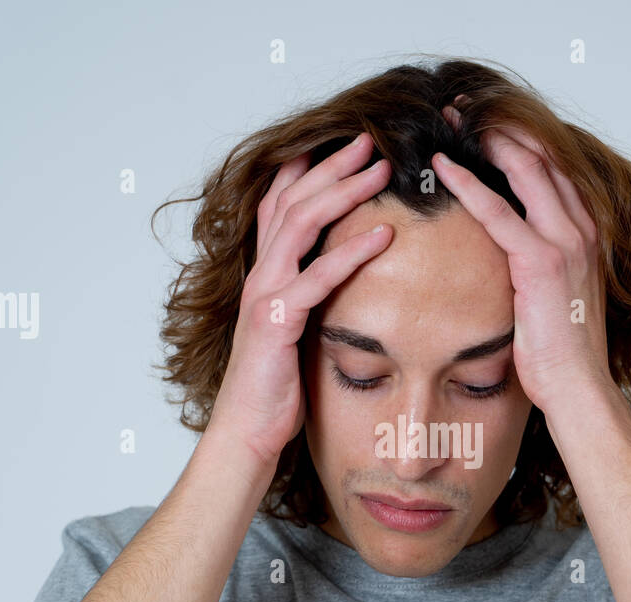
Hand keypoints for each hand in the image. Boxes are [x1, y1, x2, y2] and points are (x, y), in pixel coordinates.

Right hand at [206, 132, 392, 465]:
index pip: (279, 205)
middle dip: (331, 165)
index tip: (338, 143)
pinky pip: (316, 278)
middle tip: (369, 141)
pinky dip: (351, 253)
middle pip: (292, 200)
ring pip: (301, 224)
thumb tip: (340, 283)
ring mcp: (265, 295)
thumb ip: (309, 300)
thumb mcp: (294, 332)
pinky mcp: (277, 321)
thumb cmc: (274, 388)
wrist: (248, 432)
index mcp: (265, 275)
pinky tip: (383, 236)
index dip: (305, 169)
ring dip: (343, 191)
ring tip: (380, 169)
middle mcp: (261, 275)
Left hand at [431, 105, 613, 416]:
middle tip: (462, 108)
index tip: (486, 123)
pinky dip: (468, 184)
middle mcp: (582, 229)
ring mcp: (565, 241)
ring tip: (450, 121)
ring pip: (524, 169)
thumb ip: (537, 265)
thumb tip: (506, 256)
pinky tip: (443, 167)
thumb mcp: (553, 297)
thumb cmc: (562, 352)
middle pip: (541, 156)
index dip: (519, 140)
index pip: (553, 169)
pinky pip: (499, 211)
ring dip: (484, 140)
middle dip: (500, 126)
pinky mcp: (541, 260)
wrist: (578, 387)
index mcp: (586, 234)